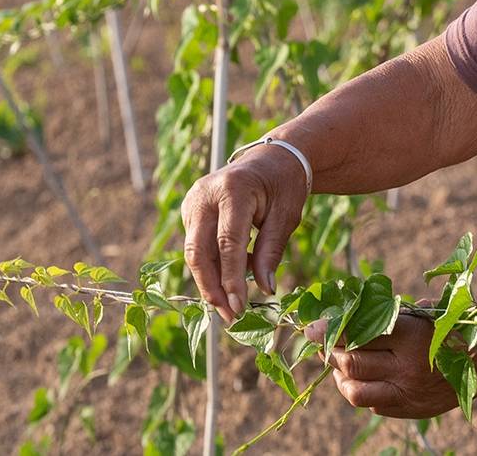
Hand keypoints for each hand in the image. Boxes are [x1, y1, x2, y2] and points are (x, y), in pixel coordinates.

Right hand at [181, 144, 306, 322]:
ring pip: (194, 251)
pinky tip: (229, 279)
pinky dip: (212, 265)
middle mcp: (205, 194)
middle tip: (230, 316)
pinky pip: (196, 244)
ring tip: (231, 306)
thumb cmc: (284, 185)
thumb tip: (265, 289)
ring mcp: (193, 200)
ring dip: (210, 281)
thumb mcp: (286, 216)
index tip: (239, 307)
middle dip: (212, 287)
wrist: (272, 159)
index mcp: (233, 190)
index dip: (231, 278)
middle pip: (199, 251)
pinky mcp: (190, 209)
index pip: (228, 243)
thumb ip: (271, 251)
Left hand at [304, 314, 476, 418]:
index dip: (332, 330)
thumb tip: (352, 313)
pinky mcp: (412, 410)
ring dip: (341, 377)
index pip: (360, 333)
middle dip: (332, 352)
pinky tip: (363, 379)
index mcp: (412, 335)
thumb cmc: (458, 326)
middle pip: (352, 363)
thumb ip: (394, 315)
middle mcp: (408, 367)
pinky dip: (361, 391)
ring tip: (340, 364)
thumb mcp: (429, 312)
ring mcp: (409, 393)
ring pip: (355, 391)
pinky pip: (374, 405)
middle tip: (325, 342)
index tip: (311, 327)